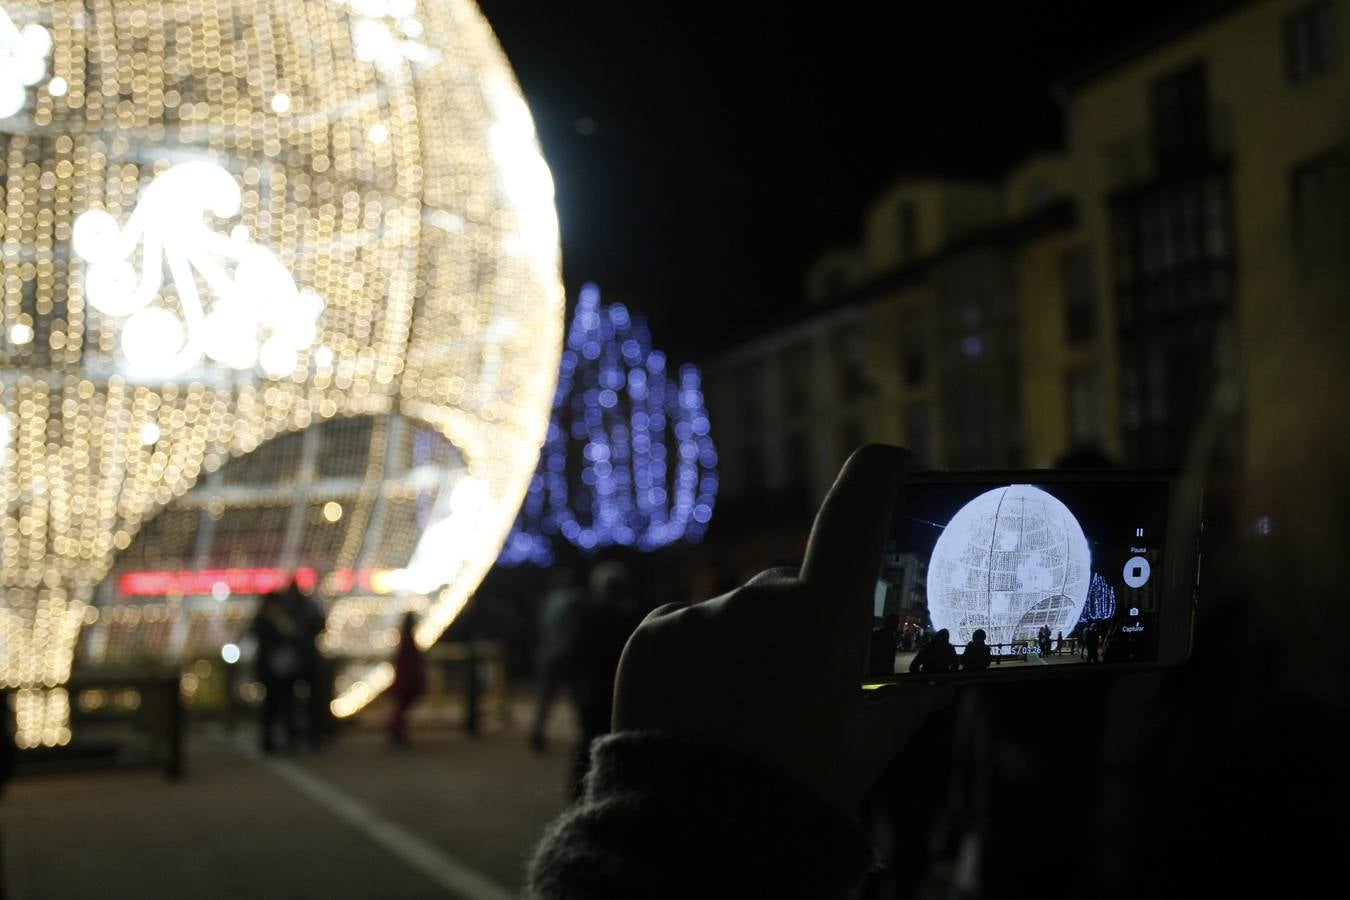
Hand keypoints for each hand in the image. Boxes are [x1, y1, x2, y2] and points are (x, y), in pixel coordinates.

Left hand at [613, 444, 952, 814]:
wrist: (701, 833)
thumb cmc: (801, 789)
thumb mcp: (867, 746)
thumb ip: (908, 700)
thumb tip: (938, 679)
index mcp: (826, 616)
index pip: (855, 514)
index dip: (876, 476)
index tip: (890, 457)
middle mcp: (761, 598)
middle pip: (791, 587)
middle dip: (802, 621)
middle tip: (800, 686)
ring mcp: (701, 614)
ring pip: (736, 612)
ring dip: (745, 643)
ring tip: (743, 711)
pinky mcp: (652, 634)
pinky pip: (686, 627)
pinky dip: (697, 654)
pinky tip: (699, 705)